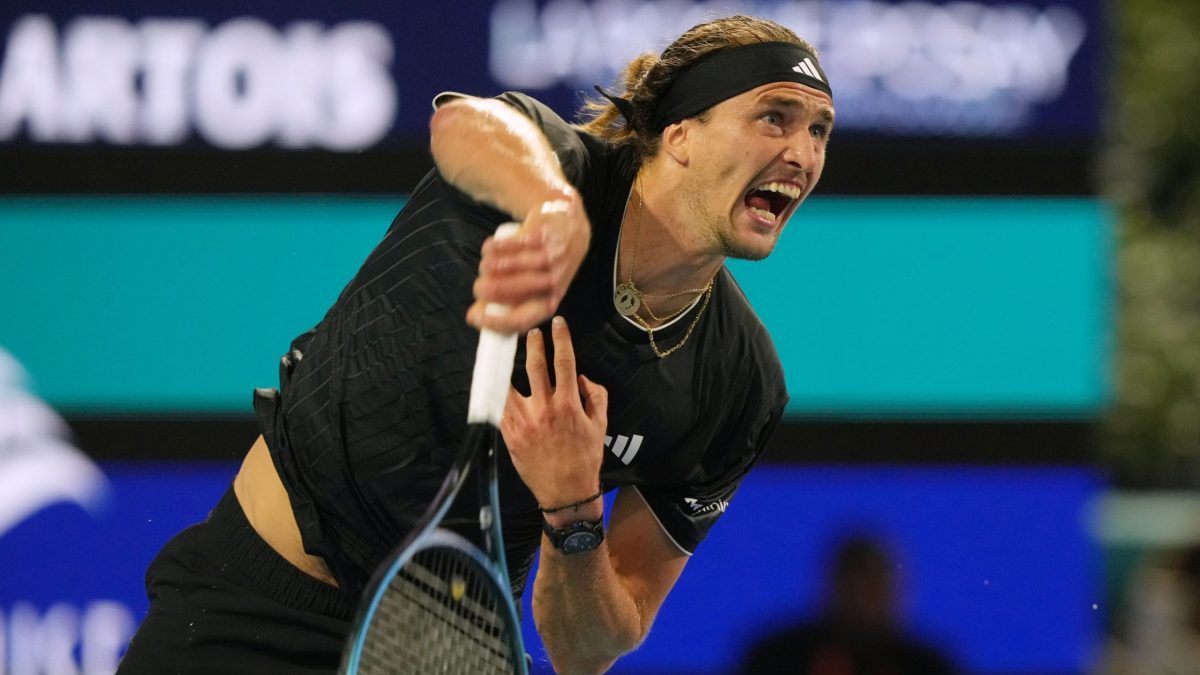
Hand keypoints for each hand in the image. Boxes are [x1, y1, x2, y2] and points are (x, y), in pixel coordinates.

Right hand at [467, 195, 589, 332]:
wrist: (570, 230)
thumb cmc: (547, 267)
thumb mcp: (535, 292)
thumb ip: (507, 306)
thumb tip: (474, 317)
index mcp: (549, 302)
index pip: (520, 320)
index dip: (493, 322)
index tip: (475, 316)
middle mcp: (550, 282)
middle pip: (500, 291)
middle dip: (482, 288)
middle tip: (481, 285)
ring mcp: (545, 258)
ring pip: (497, 266)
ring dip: (486, 265)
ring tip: (488, 264)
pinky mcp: (538, 236)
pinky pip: (501, 244)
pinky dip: (491, 247)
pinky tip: (492, 248)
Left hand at [501, 316, 606, 511]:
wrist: (565, 490)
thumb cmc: (585, 457)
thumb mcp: (600, 424)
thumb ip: (596, 395)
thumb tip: (583, 377)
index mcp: (568, 404)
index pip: (565, 362)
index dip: (561, 339)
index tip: (558, 324)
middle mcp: (545, 409)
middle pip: (536, 366)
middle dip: (535, 344)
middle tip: (532, 332)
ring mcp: (524, 421)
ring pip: (512, 383)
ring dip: (511, 365)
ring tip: (509, 353)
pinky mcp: (510, 433)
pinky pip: (501, 406)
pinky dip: (499, 391)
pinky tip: (498, 380)